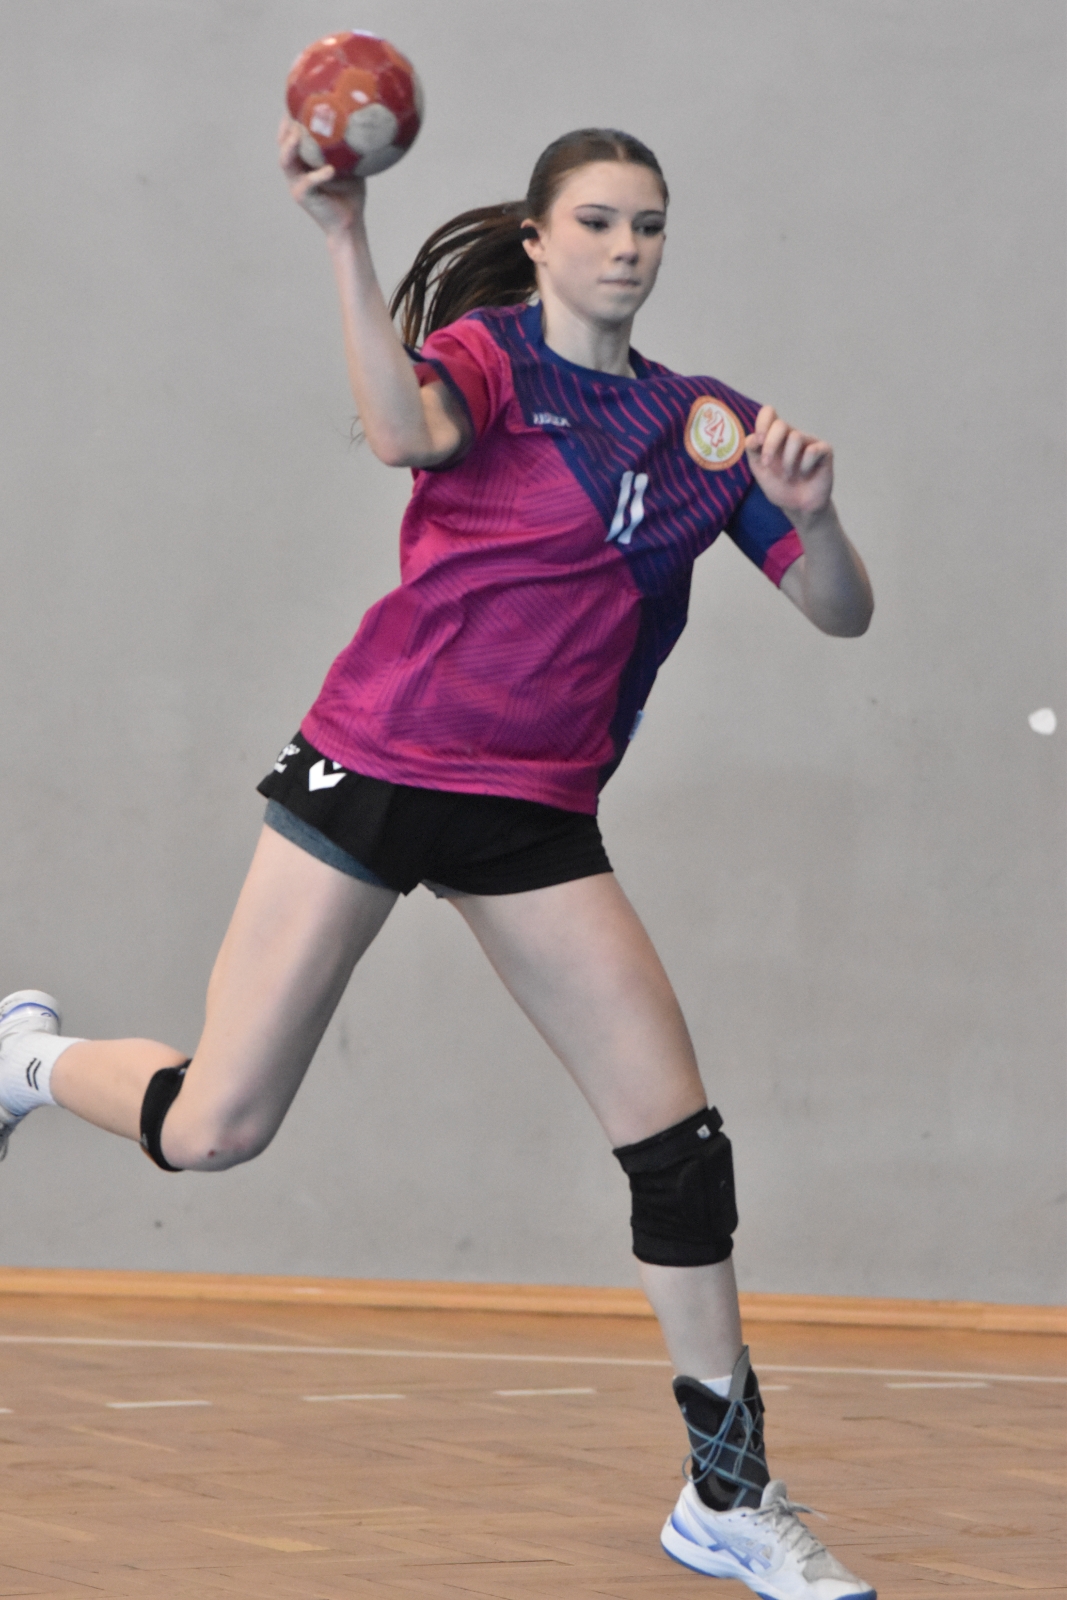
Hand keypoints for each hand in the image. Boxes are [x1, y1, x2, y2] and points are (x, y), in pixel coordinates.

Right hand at [278, 117, 365, 237]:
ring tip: (299, 134)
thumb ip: (350, 147)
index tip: (299, 101)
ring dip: (291, 147)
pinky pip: (308, 183)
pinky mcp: (303, 197)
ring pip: (286, 161)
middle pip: (282, 145)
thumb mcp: (351, 165)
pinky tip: (330, 170)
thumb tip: (366, 122)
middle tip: (295, 112)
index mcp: (304, 162)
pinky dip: (318, 175)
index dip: (291, 119)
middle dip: (286, 128)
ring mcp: (297, 184)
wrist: (350, 223)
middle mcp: (296, 171)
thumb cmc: (350, 194)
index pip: (291, 136)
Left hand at [745, 405, 832, 519]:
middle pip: (780, 424)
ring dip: (787, 461)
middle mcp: (792, 435)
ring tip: (789, 475)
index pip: (769, 413)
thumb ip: (753, 451)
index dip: (762, 422)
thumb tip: (753, 437)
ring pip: (796, 437)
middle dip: (771, 445)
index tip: (758, 442)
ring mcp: (809, 442)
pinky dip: (805, 466)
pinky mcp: (825, 450)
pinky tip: (806, 474)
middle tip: (768, 464)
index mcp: (775, 437)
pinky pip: (812, 450)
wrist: (798, 507)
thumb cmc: (780, 487)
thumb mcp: (760, 470)